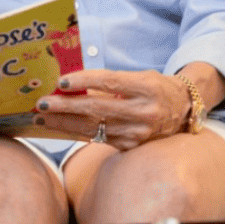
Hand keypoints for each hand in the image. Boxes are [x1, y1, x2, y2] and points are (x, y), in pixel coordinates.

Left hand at [34, 69, 191, 150]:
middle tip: (42, 103)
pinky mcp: (131, 146)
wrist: (183, 111)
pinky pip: (98, 139)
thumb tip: (73, 84)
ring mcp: (137, 133)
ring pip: (94, 127)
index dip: (83, 81)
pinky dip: (76, 133)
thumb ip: (110, 81)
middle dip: (65, 106)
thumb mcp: (139, 77)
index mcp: (146, 88)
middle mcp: (144, 112)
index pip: (109, 82)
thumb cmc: (155, 87)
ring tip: (42, 118)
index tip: (60, 81)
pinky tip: (60, 128)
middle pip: (97, 108)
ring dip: (64, 123)